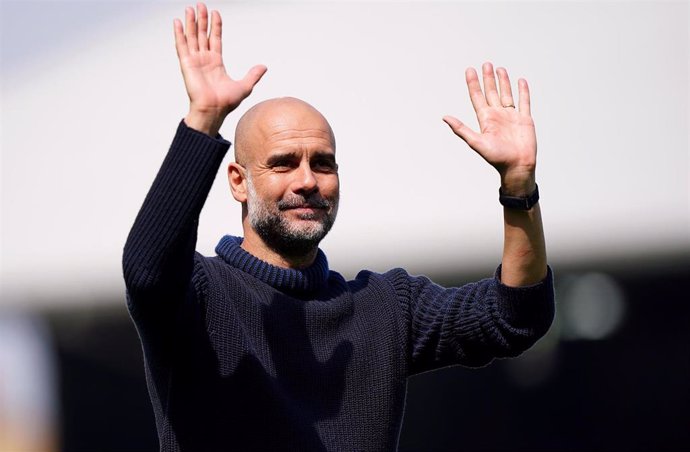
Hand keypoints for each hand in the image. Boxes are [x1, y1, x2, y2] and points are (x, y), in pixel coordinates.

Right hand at [174, 3, 266, 134]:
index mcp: (216, 62)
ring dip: (191, 22)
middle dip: (202, 20)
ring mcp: (194, 61)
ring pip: (192, 37)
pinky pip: (181, 46)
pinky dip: (179, 34)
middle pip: (202, 34)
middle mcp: (204, 59)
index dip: (215, 26)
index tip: (216, 13)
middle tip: (200, 5)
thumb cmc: (225, 103)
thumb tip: (264, 67)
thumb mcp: (245, 86)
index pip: (215, 39)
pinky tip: (177, 22)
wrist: (213, 110)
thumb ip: (253, 75)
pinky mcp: (186, 64)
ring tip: (190, 8)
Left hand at [443, 62, 535, 194]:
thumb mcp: (476, 142)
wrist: (517, 167)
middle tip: (485, 64)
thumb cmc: (497, 158)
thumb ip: (461, 129)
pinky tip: (520, 81)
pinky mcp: (524, 119)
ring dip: (503, 82)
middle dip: (488, 78)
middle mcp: (498, 116)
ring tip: (499, 68)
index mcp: (486, 119)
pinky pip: (524, 102)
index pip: (478, 97)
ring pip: (506, 94)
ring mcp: (511, 116)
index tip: (469, 70)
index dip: (473, 84)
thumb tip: (444, 117)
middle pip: (491, 92)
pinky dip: (523, 91)